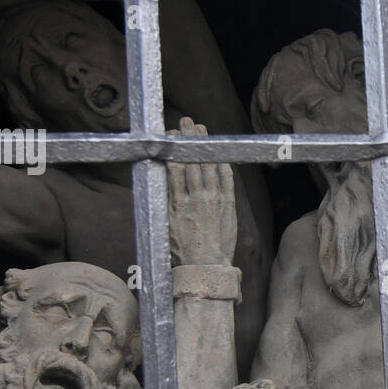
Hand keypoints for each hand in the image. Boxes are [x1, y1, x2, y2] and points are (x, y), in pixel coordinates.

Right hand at [167, 117, 235, 266]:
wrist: (206, 267)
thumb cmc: (182, 250)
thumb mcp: (164, 225)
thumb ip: (163, 201)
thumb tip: (159, 180)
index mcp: (176, 203)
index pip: (174, 167)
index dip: (173, 147)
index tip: (171, 133)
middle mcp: (195, 199)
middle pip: (192, 160)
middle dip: (189, 138)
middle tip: (187, 121)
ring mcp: (213, 201)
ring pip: (209, 165)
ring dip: (205, 145)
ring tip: (202, 129)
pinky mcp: (228, 205)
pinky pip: (226, 178)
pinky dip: (222, 162)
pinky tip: (219, 151)